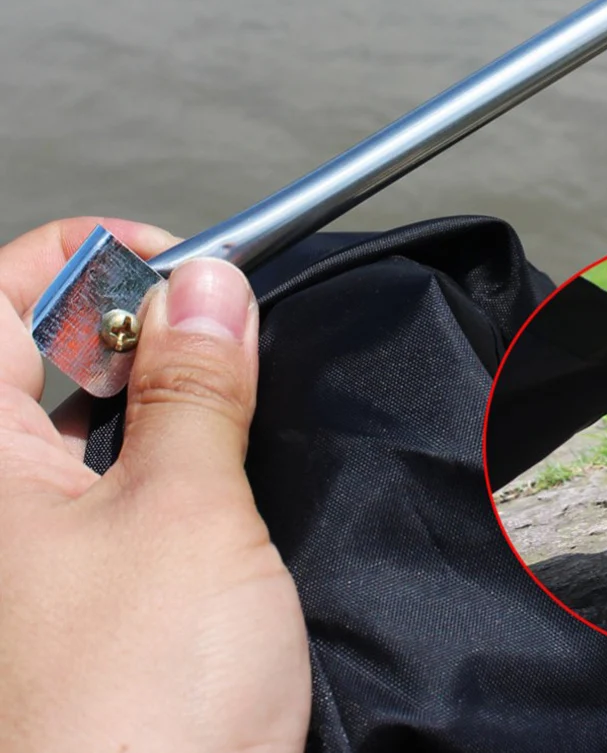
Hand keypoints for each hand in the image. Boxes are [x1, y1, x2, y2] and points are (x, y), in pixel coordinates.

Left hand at [0, 218, 310, 752]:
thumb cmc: (135, 721)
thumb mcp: (187, 517)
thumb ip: (196, 387)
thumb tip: (210, 287)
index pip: (5, 295)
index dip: (94, 257)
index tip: (187, 265)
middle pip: (36, 348)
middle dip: (139, 321)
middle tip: (225, 331)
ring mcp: (21, 545)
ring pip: (75, 414)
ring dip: (156, 387)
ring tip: (229, 395)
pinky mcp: (61, 585)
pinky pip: (98, 479)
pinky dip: (155, 448)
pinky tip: (211, 464)